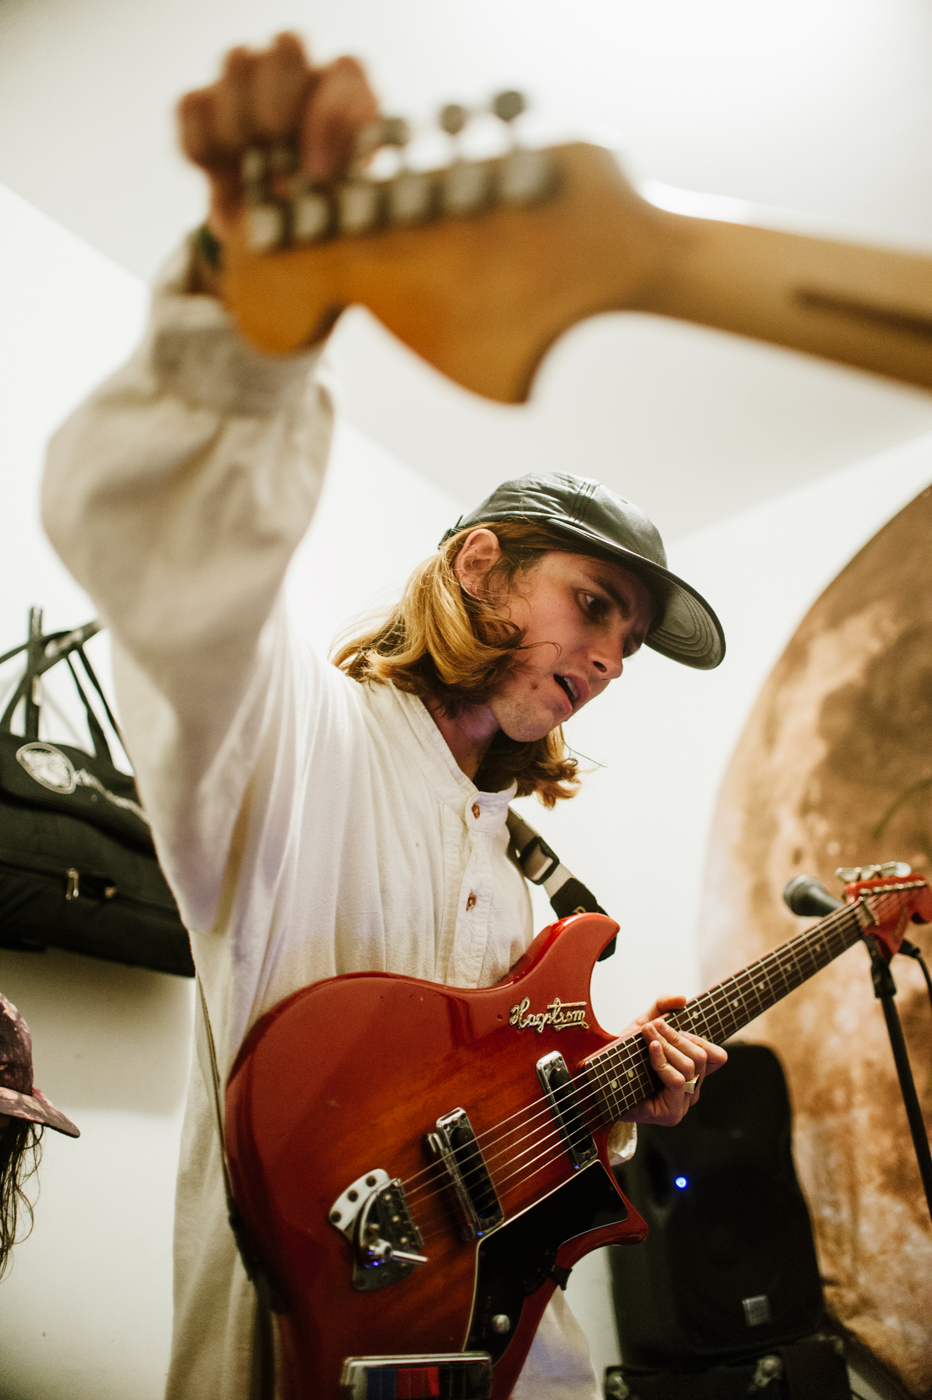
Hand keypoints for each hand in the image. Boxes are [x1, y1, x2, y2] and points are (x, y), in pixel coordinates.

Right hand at [178, 32, 378, 252]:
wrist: (269, 233)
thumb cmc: (317, 208)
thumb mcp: (346, 199)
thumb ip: (343, 176)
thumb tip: (307, 173)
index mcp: (345, 89)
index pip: (346, 70)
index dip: (331, 116)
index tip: (319, 171)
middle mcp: (298, 71)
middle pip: (289, 48)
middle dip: (283, 111)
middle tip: (280, 162)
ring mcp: (247, 80)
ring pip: (238, 61)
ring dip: (242, 125)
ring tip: (252, 173)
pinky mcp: (203, 102)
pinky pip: (194, 104)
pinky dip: (203, 147)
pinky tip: (220, 175)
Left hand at [616, 994, 726, 1126]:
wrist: (601, 1081)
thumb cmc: (625, 1055)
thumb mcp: (645, 1024)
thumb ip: (662, 1007)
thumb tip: (682, 999)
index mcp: (692, 1072)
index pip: (717, 1057)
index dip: (700, 1038)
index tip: (674, 1026)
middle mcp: (692, 1090)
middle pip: (700, 1057)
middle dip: (675, 1036)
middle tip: (653, 1026)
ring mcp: (684, 1104)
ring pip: (689, 1067)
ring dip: (666, 1045)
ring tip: (648, 1034)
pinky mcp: (672, 1113)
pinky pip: (677, 1081)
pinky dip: (664, 1061)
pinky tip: (651, 1050)